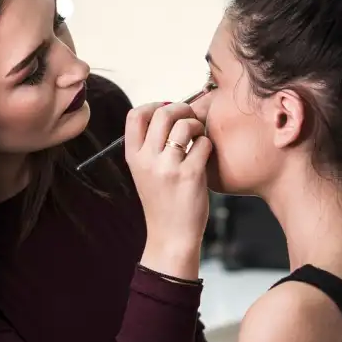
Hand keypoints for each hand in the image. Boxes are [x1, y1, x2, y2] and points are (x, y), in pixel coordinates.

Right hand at [124, 102, 211, 278]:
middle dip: (181, 109)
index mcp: (133, 156)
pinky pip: (203, 143)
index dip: (154, 105)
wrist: (171, 236)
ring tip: (199, 137)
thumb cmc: (163, 202)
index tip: (167, 111)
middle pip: (162, 113)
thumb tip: (170, 111)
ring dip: (197, 125)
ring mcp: (168, 167)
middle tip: (191, 118)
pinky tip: (205, 155)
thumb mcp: (145, 172)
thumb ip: (151, 145)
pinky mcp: (190, 175)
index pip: (135, 115)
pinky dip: (208, 144)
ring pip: (185, 125)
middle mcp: (147, 159)